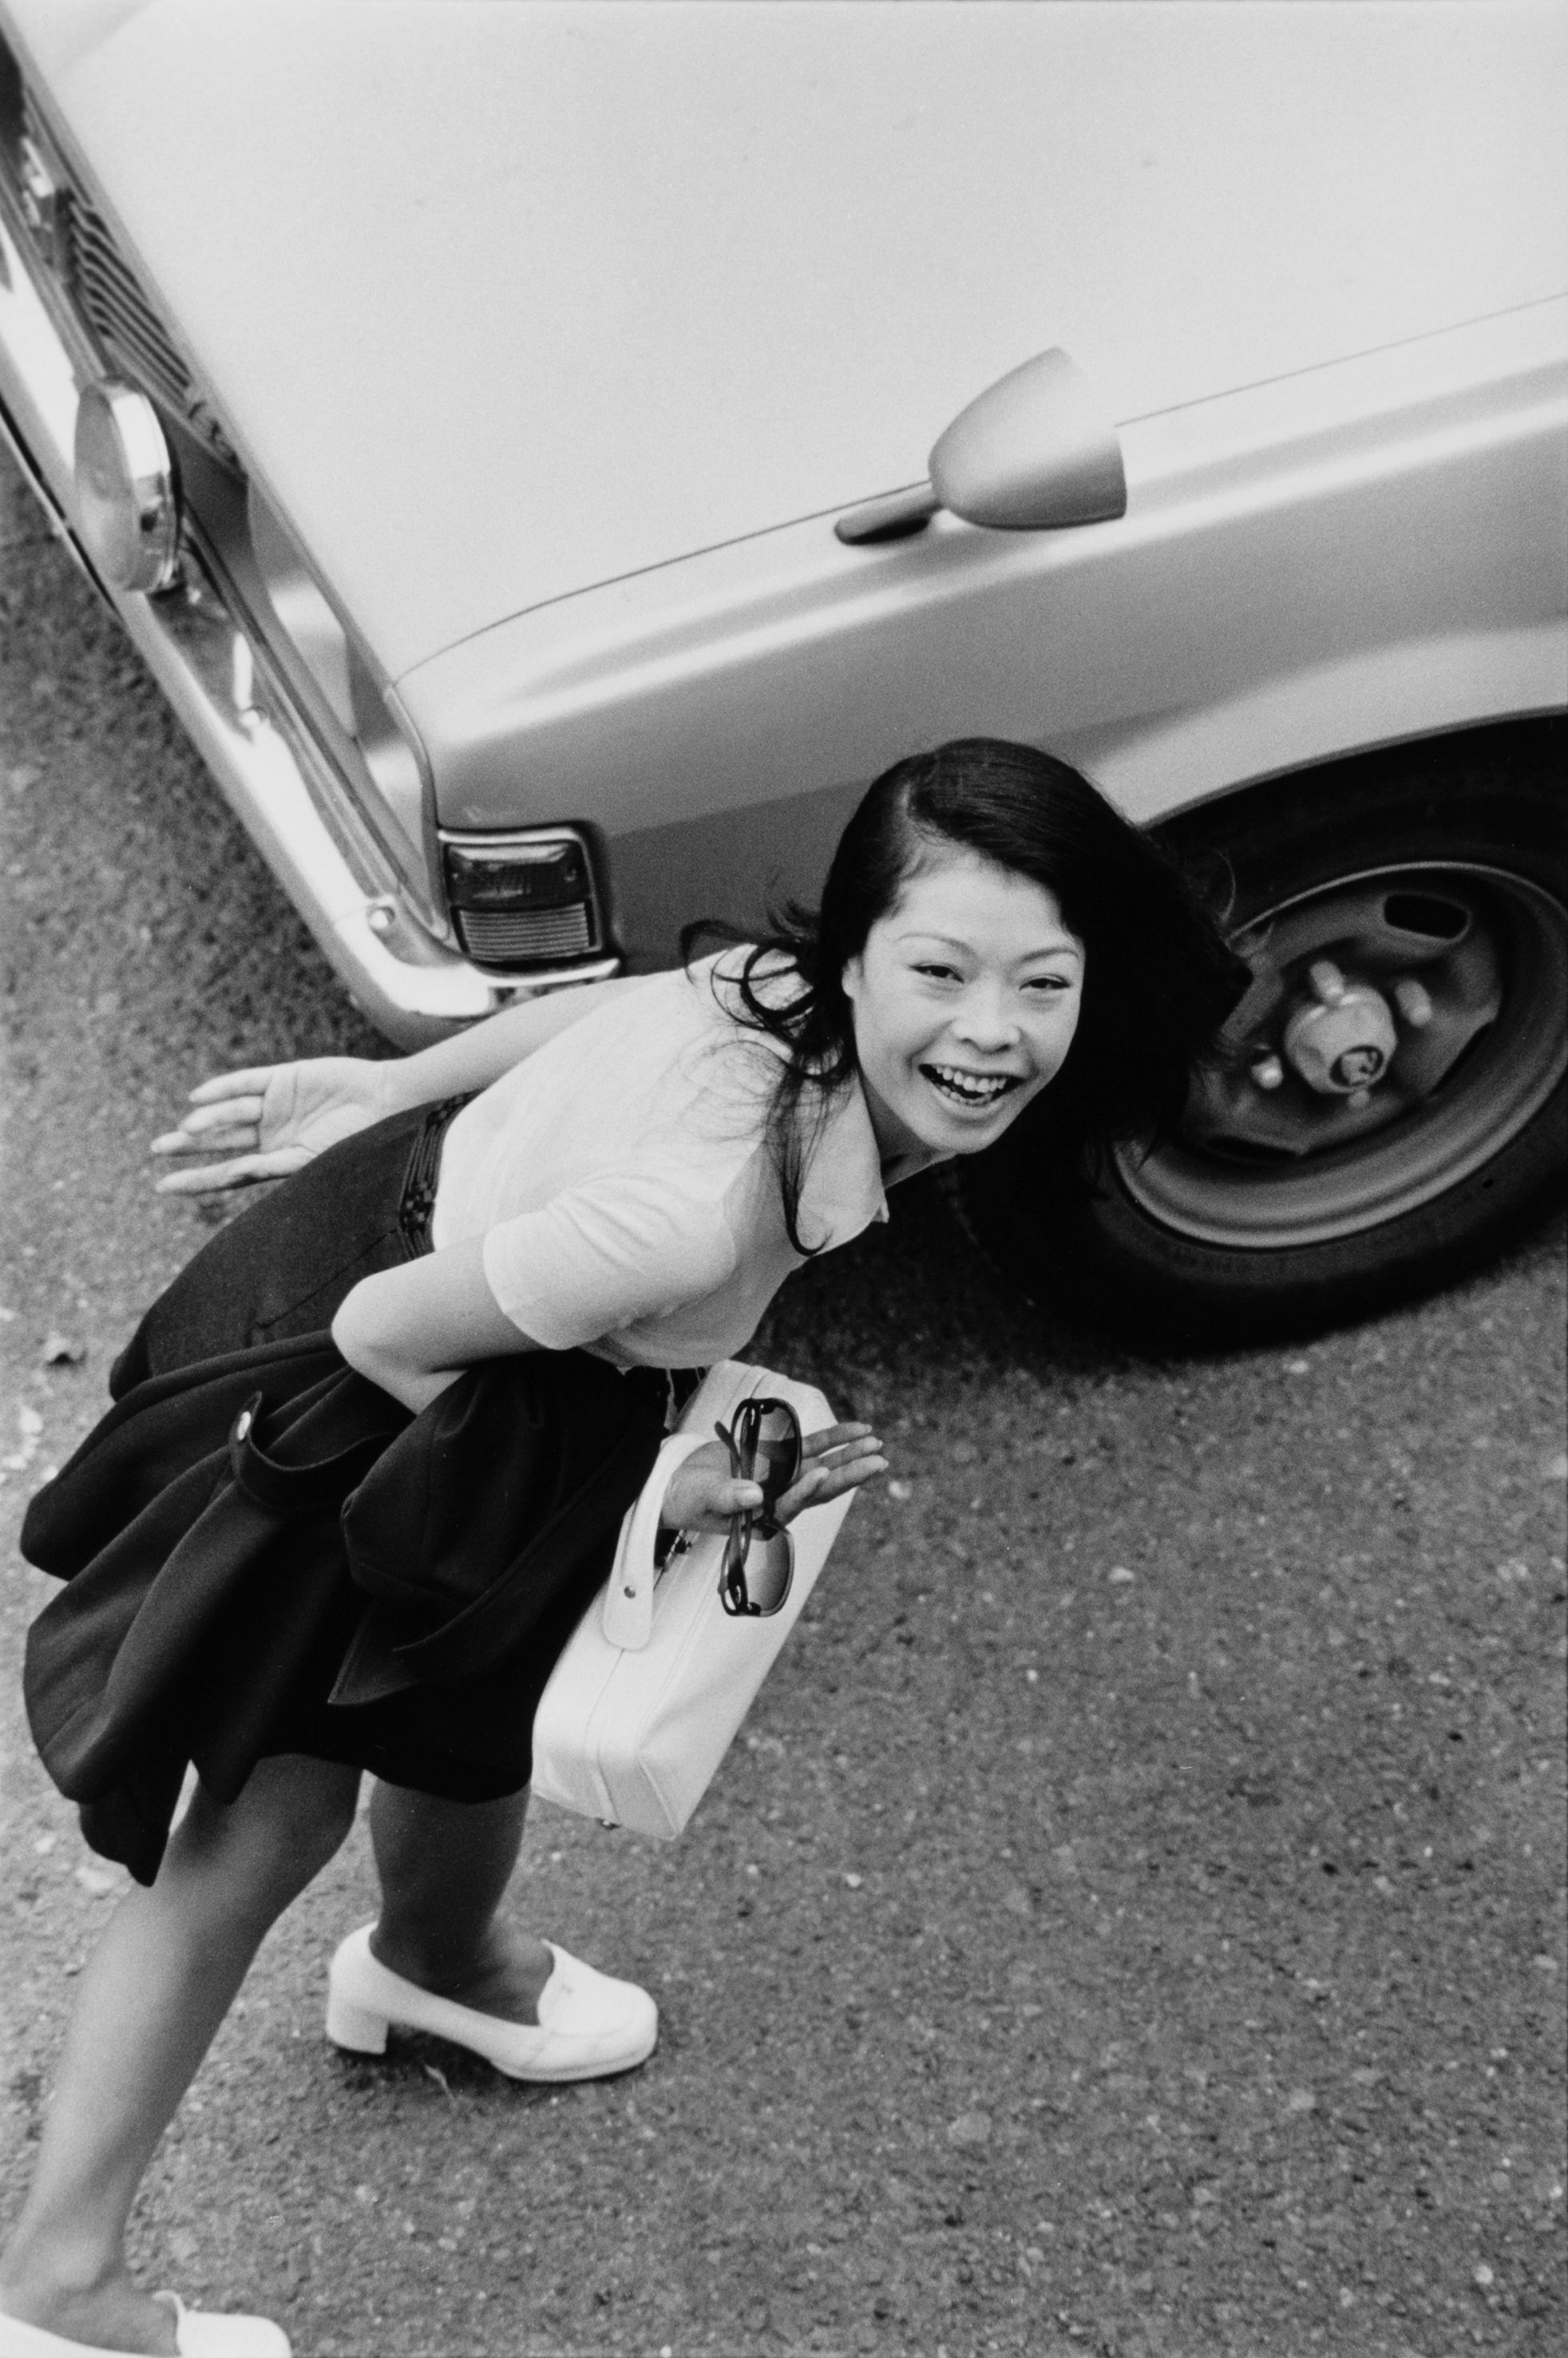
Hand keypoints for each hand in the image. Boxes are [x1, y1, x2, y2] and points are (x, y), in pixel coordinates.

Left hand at [149, 1057, 401, 1191]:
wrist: (388, 1104)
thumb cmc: (358, 1141)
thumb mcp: (312, 1161)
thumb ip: (274, 1166)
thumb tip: (235, 1171)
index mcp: (277, 1160)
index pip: (227, 1172)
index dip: (195, 1178)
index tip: (163, 1185)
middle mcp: (271, 1134)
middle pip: (220, 1141)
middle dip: (188, 1146)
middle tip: (156, 1149)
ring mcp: (275, 1105)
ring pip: (230, 1113)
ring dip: (207, 1121)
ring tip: (185, 1131)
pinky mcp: (283, 1078)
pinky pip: (245, 1083)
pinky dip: (221, 1089)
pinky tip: (197, 1098)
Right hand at [659, 1421, 885, 1533]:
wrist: (678, 1483)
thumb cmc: (687, 1499)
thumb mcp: (703, 1499)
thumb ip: (728, 1498)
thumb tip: (754, 1495)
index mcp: (763, 1516)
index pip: (791, 1503)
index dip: (807, 1490)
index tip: (822, 1473)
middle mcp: (780, 1498)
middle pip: (820, 1487)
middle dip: (849, 1474)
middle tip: (878, 1462)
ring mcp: (783, 1476)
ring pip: (823, 1464)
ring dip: (849, 1455)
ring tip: (876, 1443)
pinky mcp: (780, 1456)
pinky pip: (813, 1446)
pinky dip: (834, 1438)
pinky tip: (857, 1430)